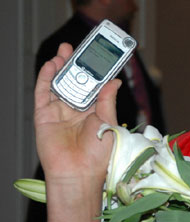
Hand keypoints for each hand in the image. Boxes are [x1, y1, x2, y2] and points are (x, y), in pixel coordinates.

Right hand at [34, 43, 120, 185]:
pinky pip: (43, 94)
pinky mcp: (44, 116)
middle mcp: (75, 109)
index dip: (94, 71)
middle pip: (74, 82)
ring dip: (60, 67)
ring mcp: (59, 112)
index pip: (93, 85)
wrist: (79, 173)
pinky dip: (46, 79)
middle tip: (77, 47)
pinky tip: (51, 65)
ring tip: (64, 51)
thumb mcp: (108, 123)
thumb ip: (107, 100)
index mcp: (94, 110)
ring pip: (58, 84)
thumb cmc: (97, 155)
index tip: (98, 55)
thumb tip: (114, 80)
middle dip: (75, 64)